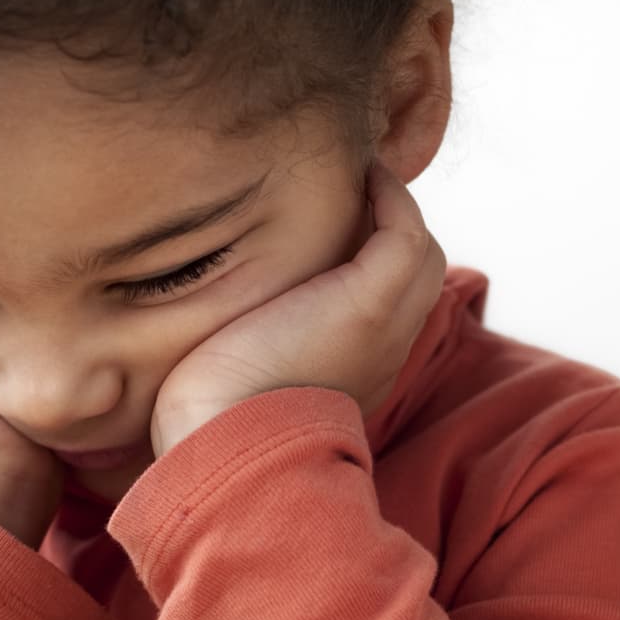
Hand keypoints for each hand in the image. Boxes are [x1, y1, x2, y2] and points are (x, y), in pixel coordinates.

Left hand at [150, 161, 447, 455]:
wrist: (224, 448)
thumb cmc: (205, 428)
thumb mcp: (226, 385)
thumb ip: (235, 357)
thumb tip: (199, 345)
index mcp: (355, 373)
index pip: (386, 310)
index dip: (369, 266)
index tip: (334, 232)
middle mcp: (382, 350)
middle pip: (418, 276)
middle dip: (393, 230)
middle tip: (354, 190)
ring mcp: (384, 325)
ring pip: (420, 252)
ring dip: (394, 206)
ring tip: (360, 173)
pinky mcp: (370, 300)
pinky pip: (405, 230)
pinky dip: (390, 196)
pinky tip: (362, 171)